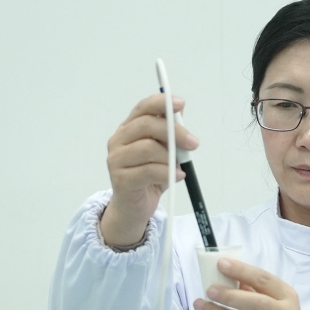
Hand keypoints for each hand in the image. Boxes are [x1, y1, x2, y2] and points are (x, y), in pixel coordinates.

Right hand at [101, 94, 199, 245]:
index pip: (142, 108)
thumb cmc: (150, 176)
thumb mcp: (164, 152)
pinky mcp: (120, 179)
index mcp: (129, 128)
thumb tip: (180, 114)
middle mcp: (118, 141)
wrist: (134, 207)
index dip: (161, 103)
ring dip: (170, 157)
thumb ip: (170, 135)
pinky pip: (148, 171)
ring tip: (179, 167)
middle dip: (174, 132)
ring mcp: (116, 160)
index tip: (180, 104)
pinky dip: (167, 173)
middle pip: (145, 126)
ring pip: (147, 148)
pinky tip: (176, 176)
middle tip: (193, 143)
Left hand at [192, 259, 309, 309]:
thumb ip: (255, 288)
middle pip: (256, 305)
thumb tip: (225, 275)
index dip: (242, 271)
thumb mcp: (278, 299)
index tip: (222, 264)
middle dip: (230, 296)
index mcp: (287, 297)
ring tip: (201, 305)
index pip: (265, 280)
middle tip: (209, 290)